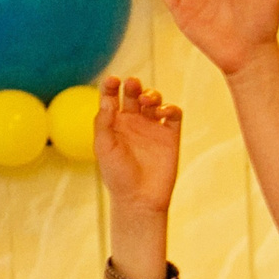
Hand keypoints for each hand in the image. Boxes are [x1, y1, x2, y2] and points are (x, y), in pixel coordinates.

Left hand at [91, 77, 183, 212]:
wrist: (140, 198)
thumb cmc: (117, 175)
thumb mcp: (104, 147)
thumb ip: (104, 122)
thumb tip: (108, 100)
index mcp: (114, 123)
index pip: (111, 97)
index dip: (111, 86)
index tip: (113, 81)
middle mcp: (133, 122)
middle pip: (133, 94)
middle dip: (133, 86)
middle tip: (132, 84)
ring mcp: (152, 128)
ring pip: (154, 101)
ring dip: (152, 95)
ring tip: (148, 101)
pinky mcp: (171, 136)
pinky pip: (174, 115)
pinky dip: (170, 108)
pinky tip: (163, 112)